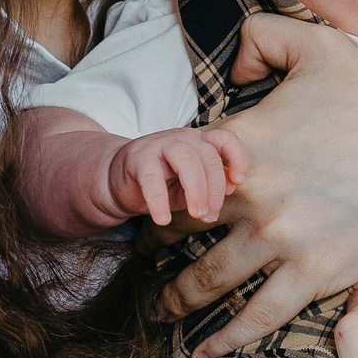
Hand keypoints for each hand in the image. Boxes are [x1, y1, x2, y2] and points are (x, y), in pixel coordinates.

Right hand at [108, 125, 247, 226]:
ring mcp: (160, 144)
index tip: (239, 182)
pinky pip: (152, 178)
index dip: (237, 157)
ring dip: (196, 190)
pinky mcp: (138, 158)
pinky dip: (159, 201)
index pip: (225, 139)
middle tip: (210, 215)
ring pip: (186, 160)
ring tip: (196, 214)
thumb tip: (231, 187)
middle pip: (208, 156)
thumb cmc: (161, 184)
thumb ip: (211, 186)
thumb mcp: (191, 187)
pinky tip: (162, 219)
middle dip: (214, 189)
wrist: (118, 180)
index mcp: (200, 142)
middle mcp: (183, 138)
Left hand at [166, 16, 357, 357]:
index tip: (144, 202)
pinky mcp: (311, 277)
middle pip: (177, 230)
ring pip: (205, 280)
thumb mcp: (320, 47)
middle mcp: (253, 196)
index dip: (153, 188)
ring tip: (158, 310)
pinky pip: (255, 316)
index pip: (175, 171)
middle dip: (150, 249)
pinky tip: (200, 354)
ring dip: (174, 299)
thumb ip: (263, 36)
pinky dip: (223, 339)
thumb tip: (233, 61)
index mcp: (245, 143)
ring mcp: (281, 241)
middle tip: (138, 261)